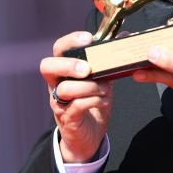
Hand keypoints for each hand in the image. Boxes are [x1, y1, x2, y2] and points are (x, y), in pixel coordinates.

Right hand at [40, 31, 111, 162]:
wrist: (88, 135)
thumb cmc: (92, 102)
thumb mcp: (101, 79)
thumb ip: (108, 61)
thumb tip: (125, 37)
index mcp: (64, 69)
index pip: (59, 49)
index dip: (71, 41)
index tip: (88, 38)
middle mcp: (56, 84)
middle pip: (48, 66)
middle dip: (69, 64)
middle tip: (88, 69)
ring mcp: (59, 102)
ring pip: (64, 88)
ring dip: (89, 86)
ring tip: (104, 89)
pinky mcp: (68, 117)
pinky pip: (76, 105)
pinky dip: (93, 101)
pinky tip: (104, 100)